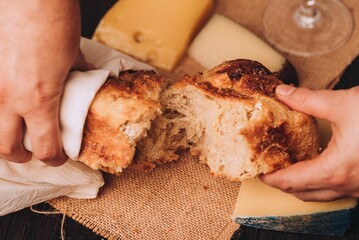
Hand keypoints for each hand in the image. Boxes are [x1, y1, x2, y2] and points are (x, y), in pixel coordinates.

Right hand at [0, 0, 86, 165]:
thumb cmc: (54, 22)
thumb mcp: (72, 57)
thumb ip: (74, 77)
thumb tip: (81, 80)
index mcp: (38, 100)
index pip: (45, 148)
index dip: (54, 158)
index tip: (59, 156)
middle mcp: (7, 99)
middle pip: (7, 149)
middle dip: (23, 155)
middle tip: (34, 150)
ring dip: (4, 136)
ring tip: (17, 131)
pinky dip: (0, 113)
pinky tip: (8, 106)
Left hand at [260, 84, 358, 200]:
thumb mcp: (344, 104)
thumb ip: (307, 100)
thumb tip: (282, 92)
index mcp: (335, 170)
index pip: (290, 181)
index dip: (270, 177)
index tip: (257, 169)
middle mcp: (347, 185)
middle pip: (301, 192)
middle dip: (282, 182)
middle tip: (269, 166)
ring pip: (320, 194)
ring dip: (300, 183)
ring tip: (288, 165)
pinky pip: (336, 189)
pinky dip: (319, 181)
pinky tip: (317, 163)